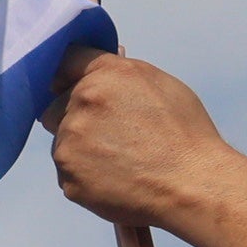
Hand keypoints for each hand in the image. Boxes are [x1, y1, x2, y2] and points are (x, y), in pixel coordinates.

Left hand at [43, 49, 237, 234]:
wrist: (191, 186)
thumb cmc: (185, 135)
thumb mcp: (161, 85)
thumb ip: (122, 72)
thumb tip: (106, 60)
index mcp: (106, 75)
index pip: (66, 60)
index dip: (68, 75)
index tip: (69, 84)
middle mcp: (81, 103)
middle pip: (54, 106)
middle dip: (73, 116)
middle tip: (109, 133)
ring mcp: (70, 142)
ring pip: (61, 141)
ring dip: (79, 147)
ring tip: (120, 158)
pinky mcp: (67, 176)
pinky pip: (67, 171)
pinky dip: (85, 174)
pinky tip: (115, 177)